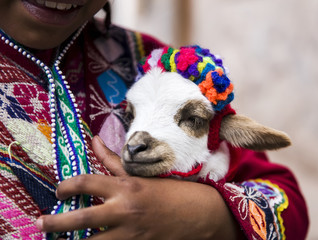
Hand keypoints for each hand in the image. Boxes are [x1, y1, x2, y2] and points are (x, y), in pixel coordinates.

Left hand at [36, 136, 239, 239]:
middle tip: (41, 222)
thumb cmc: (168, 190)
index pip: (86, 183)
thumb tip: (94, 141)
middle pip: (81, 219)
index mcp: (125, 188)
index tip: (59, 191)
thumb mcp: (140, 174)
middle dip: (55, 223)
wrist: (198, 214)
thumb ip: (112, 160)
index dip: (66, 186)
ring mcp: (129, 234)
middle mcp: (124, 211)